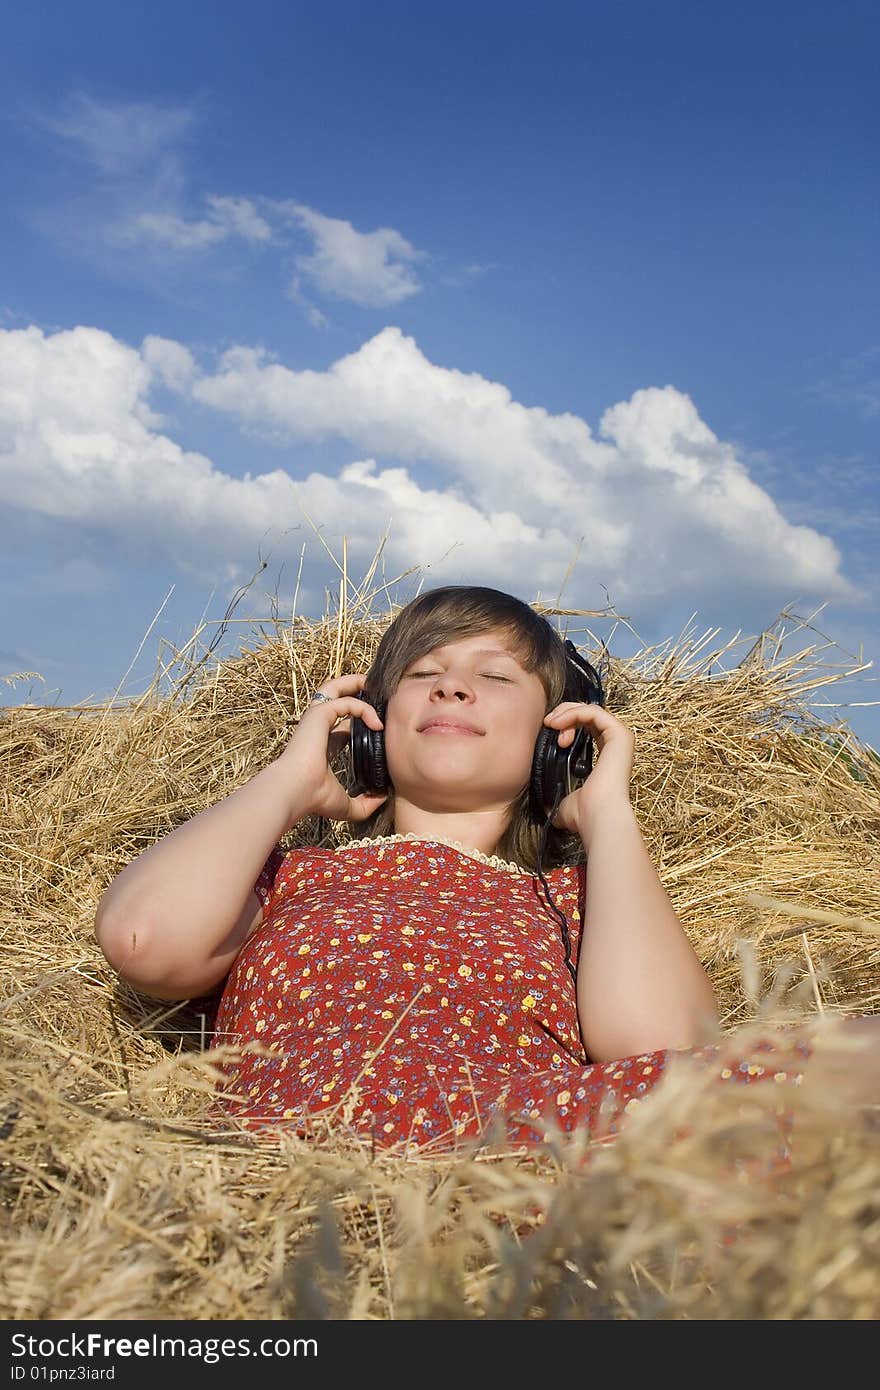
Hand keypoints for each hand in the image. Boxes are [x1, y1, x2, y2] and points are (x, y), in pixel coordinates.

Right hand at [279, 673, 388, 823]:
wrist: (295, 791)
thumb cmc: (315, 798)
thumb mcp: (347, 804)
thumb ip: (366, 803)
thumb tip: (383, 799)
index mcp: (322, 744)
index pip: (341, 723)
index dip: (360, 719)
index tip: (381, 724)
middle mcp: (317, 727)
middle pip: (334, 696)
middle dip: (354, 687)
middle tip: (376, 688)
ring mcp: (316, 718)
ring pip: (334, 688)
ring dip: (355, 682)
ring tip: (375, 684)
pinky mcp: (319, 714)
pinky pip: (346, 702)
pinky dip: (364, 708)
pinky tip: (377, 724)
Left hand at [542, 701, 634, 838]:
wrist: (596, 815)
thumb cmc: (585, 813)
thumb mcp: (566, 799)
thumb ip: (561, 795)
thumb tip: (549, 807)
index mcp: (606, 758)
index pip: (589, 727)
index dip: (568, 724)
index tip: (550, 732)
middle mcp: (616, 746)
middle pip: (590, 714)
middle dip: (566, 714)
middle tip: (549, 723)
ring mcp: (620, 739)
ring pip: (591, 709)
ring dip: (567, 712)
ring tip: (551, 724)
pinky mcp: (620, 735)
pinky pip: (594, 711)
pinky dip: (574, 713)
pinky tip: (559, 723)